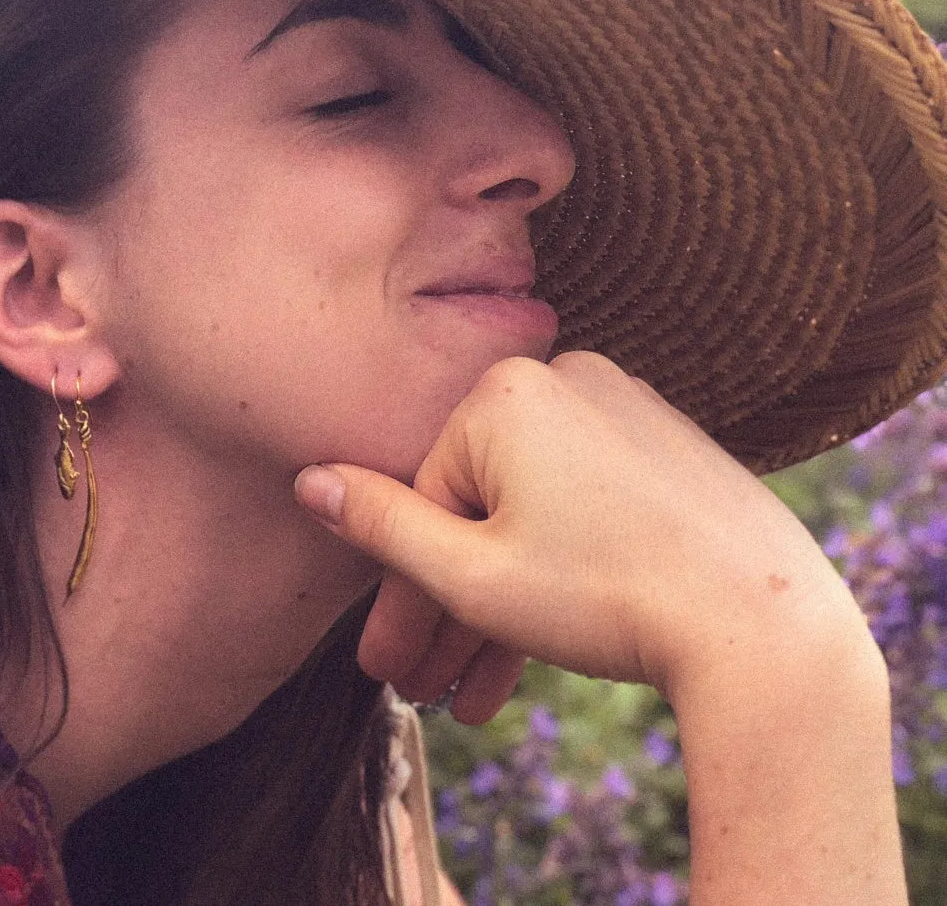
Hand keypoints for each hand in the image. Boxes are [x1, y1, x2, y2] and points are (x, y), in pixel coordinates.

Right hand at [294, 351, 866, 719]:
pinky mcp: (663, 444)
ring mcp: (620, 408)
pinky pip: (582, 504)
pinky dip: (554, 567)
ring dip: (499, 605)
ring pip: (529, 513)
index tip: (390, 670)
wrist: (765, 623)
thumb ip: (381, 526)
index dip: (400, 596)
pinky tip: (534, 648)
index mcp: (502, 391)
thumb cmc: (606, 595)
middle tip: (428, 691)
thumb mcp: (470, 575)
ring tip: (478, 695)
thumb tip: (308, 481)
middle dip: (448, 612)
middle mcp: (561, 379)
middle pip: (476, 507)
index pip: (424, 498)